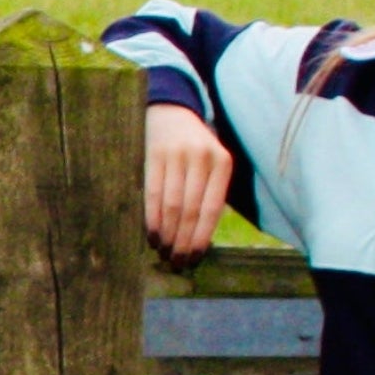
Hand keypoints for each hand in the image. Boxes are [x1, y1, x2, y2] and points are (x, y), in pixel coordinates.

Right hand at [145, 103, 231, 267]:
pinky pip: (153, 193)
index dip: (201, 237)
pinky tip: (152, 235)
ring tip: (163, 252)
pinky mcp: (154, 153)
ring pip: (172, 204)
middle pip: (191, 210)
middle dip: (183, 240)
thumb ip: (210, 196)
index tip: (194, 259)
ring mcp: (177, 153)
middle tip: (176, 262)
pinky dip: (152, 218)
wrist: (171, 112)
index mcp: (222, 162)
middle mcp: (201, 156)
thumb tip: (198, 242)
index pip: (212, 209)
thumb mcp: (211, 167)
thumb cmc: (195, 151)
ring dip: (167, 234)